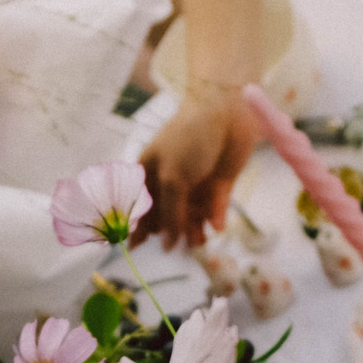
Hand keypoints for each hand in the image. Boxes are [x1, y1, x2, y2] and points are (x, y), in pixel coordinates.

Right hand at [135, 89, 257, 247]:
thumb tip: (166, 245)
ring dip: (195, 230)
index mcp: (150, 174)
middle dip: (171, 232)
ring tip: (200, 240)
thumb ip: (170, 214)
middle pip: (167, 216)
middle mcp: (171, 182)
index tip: (136, 250)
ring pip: (192, 216)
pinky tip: (217, 226)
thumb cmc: (188, 140)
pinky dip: (215, 218)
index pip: (139, 207)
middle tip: (179, 247)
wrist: (226, 112)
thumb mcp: (173, 178)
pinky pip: (214, 208)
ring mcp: (195, 184)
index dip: (137, 228)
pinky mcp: (218, 184)